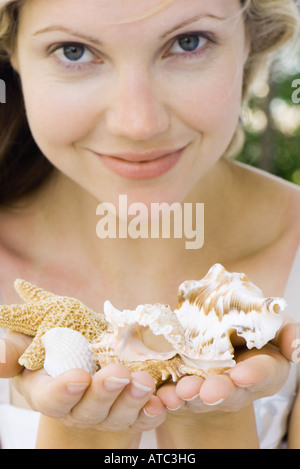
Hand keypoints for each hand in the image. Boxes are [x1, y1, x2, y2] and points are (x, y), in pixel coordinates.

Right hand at [0, 331, 165, 433]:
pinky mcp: (133, 408)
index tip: (78, 377)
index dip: (64, 391)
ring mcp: (109, 411)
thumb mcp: (27, 342)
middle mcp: (79, 408)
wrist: (86, 350)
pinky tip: (163, 400)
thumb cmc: (51, 345)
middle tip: (118, 374)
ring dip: (134, 401)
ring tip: (144, 382)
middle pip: (90, 410)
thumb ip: (12, 349)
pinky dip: (155, 408)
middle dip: (105, 394)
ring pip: (121, 414)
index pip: (53, 400)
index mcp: (50, 393)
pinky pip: (145, 414)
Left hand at [157, 321, 297, 413]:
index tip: (241, 375)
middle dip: (218, 392)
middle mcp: (238, 385)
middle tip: (207, 391)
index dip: (252, 375)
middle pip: (229, 392)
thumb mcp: (275, 326)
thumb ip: (288, 333)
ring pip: (200, 396)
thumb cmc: (252, 328)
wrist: (219, 334)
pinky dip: (168, 396)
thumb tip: (297, 347)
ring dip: (190, 395)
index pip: (262, 374)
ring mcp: (211, 388)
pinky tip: (162, 394)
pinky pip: (176, 394)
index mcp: (265, 370)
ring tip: (180, 392)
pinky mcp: (186, 385)